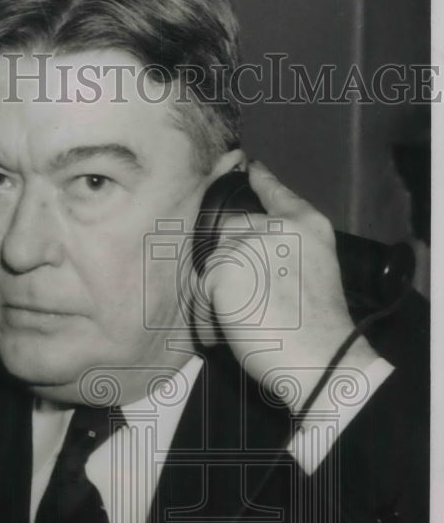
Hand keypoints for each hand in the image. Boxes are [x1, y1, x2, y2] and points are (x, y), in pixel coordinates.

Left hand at [194, 161, 378, 411]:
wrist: (322, 358)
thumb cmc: (319, 328)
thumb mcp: (313, 269)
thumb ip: (284, 246)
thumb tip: (245, 246)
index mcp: (306, 224)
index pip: (274, 190)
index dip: (258, 178)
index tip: (245, 164)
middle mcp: (277, 225)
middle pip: (228, 228)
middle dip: (228, 260)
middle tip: (248, 299)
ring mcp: (248, 244)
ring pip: (211, 260)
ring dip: (217, 289)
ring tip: (245, 317)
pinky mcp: (223, 270)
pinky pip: (200, 289)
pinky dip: (209, 312)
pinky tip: (233, 326)